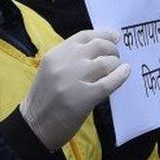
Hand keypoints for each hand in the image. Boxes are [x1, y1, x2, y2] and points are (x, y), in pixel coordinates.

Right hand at [21, 30, 131, 150]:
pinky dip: (120, 76)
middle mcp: (65, 63)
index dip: (103, 34)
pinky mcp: (85, 97)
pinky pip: (109, 82)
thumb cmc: (43, 100)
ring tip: (118, 68)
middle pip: (98, 46)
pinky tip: (125, 72)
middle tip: (116, 56)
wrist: (34, 126)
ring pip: (106, 63)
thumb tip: (97, 51)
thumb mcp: (51, 71)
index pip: (83, 36)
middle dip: (112, 49)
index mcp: (55, 55)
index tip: (115, 36)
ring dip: (116, 64)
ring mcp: (75, 79)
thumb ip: (69, 59)